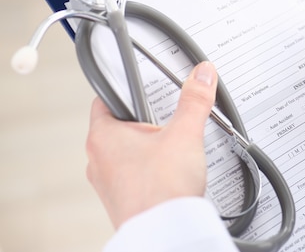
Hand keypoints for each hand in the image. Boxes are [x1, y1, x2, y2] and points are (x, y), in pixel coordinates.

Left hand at [85, 61, 217, 227]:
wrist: (165, 233)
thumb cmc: (161, 191)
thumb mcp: (184, 134)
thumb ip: (194, 101)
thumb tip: (201, 76)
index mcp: (103, 136)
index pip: (107, 99)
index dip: (130, 91)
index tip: (147, 89)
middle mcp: (99, 159)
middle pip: (123, 125)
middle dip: (149, 122)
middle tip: (170, 123)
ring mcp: (108, 182)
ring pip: (129, 152)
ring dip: (151, 148)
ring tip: (175, 151)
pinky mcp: (122, 198)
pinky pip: (135, 174)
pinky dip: (152, 170)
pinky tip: (172, 173)